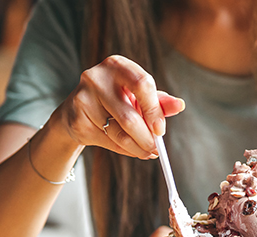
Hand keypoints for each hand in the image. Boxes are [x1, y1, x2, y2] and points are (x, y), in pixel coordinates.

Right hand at [51, 55, 184, 158]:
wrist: (78, 111)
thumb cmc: (116, 100)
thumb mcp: (139, 97)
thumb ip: (159, 102)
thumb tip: (180, 105)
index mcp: (117, 65)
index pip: (142, 84)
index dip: (154, 110)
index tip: (161, 130)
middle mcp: (97, 77)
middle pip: (129, 116)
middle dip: (146, 137)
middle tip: (156, 149)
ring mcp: (83, 97)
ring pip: (118, 132)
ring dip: (137, 147)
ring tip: (147, 152)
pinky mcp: (76, 117)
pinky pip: (106, 140)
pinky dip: (123, 149)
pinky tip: (131, 150)